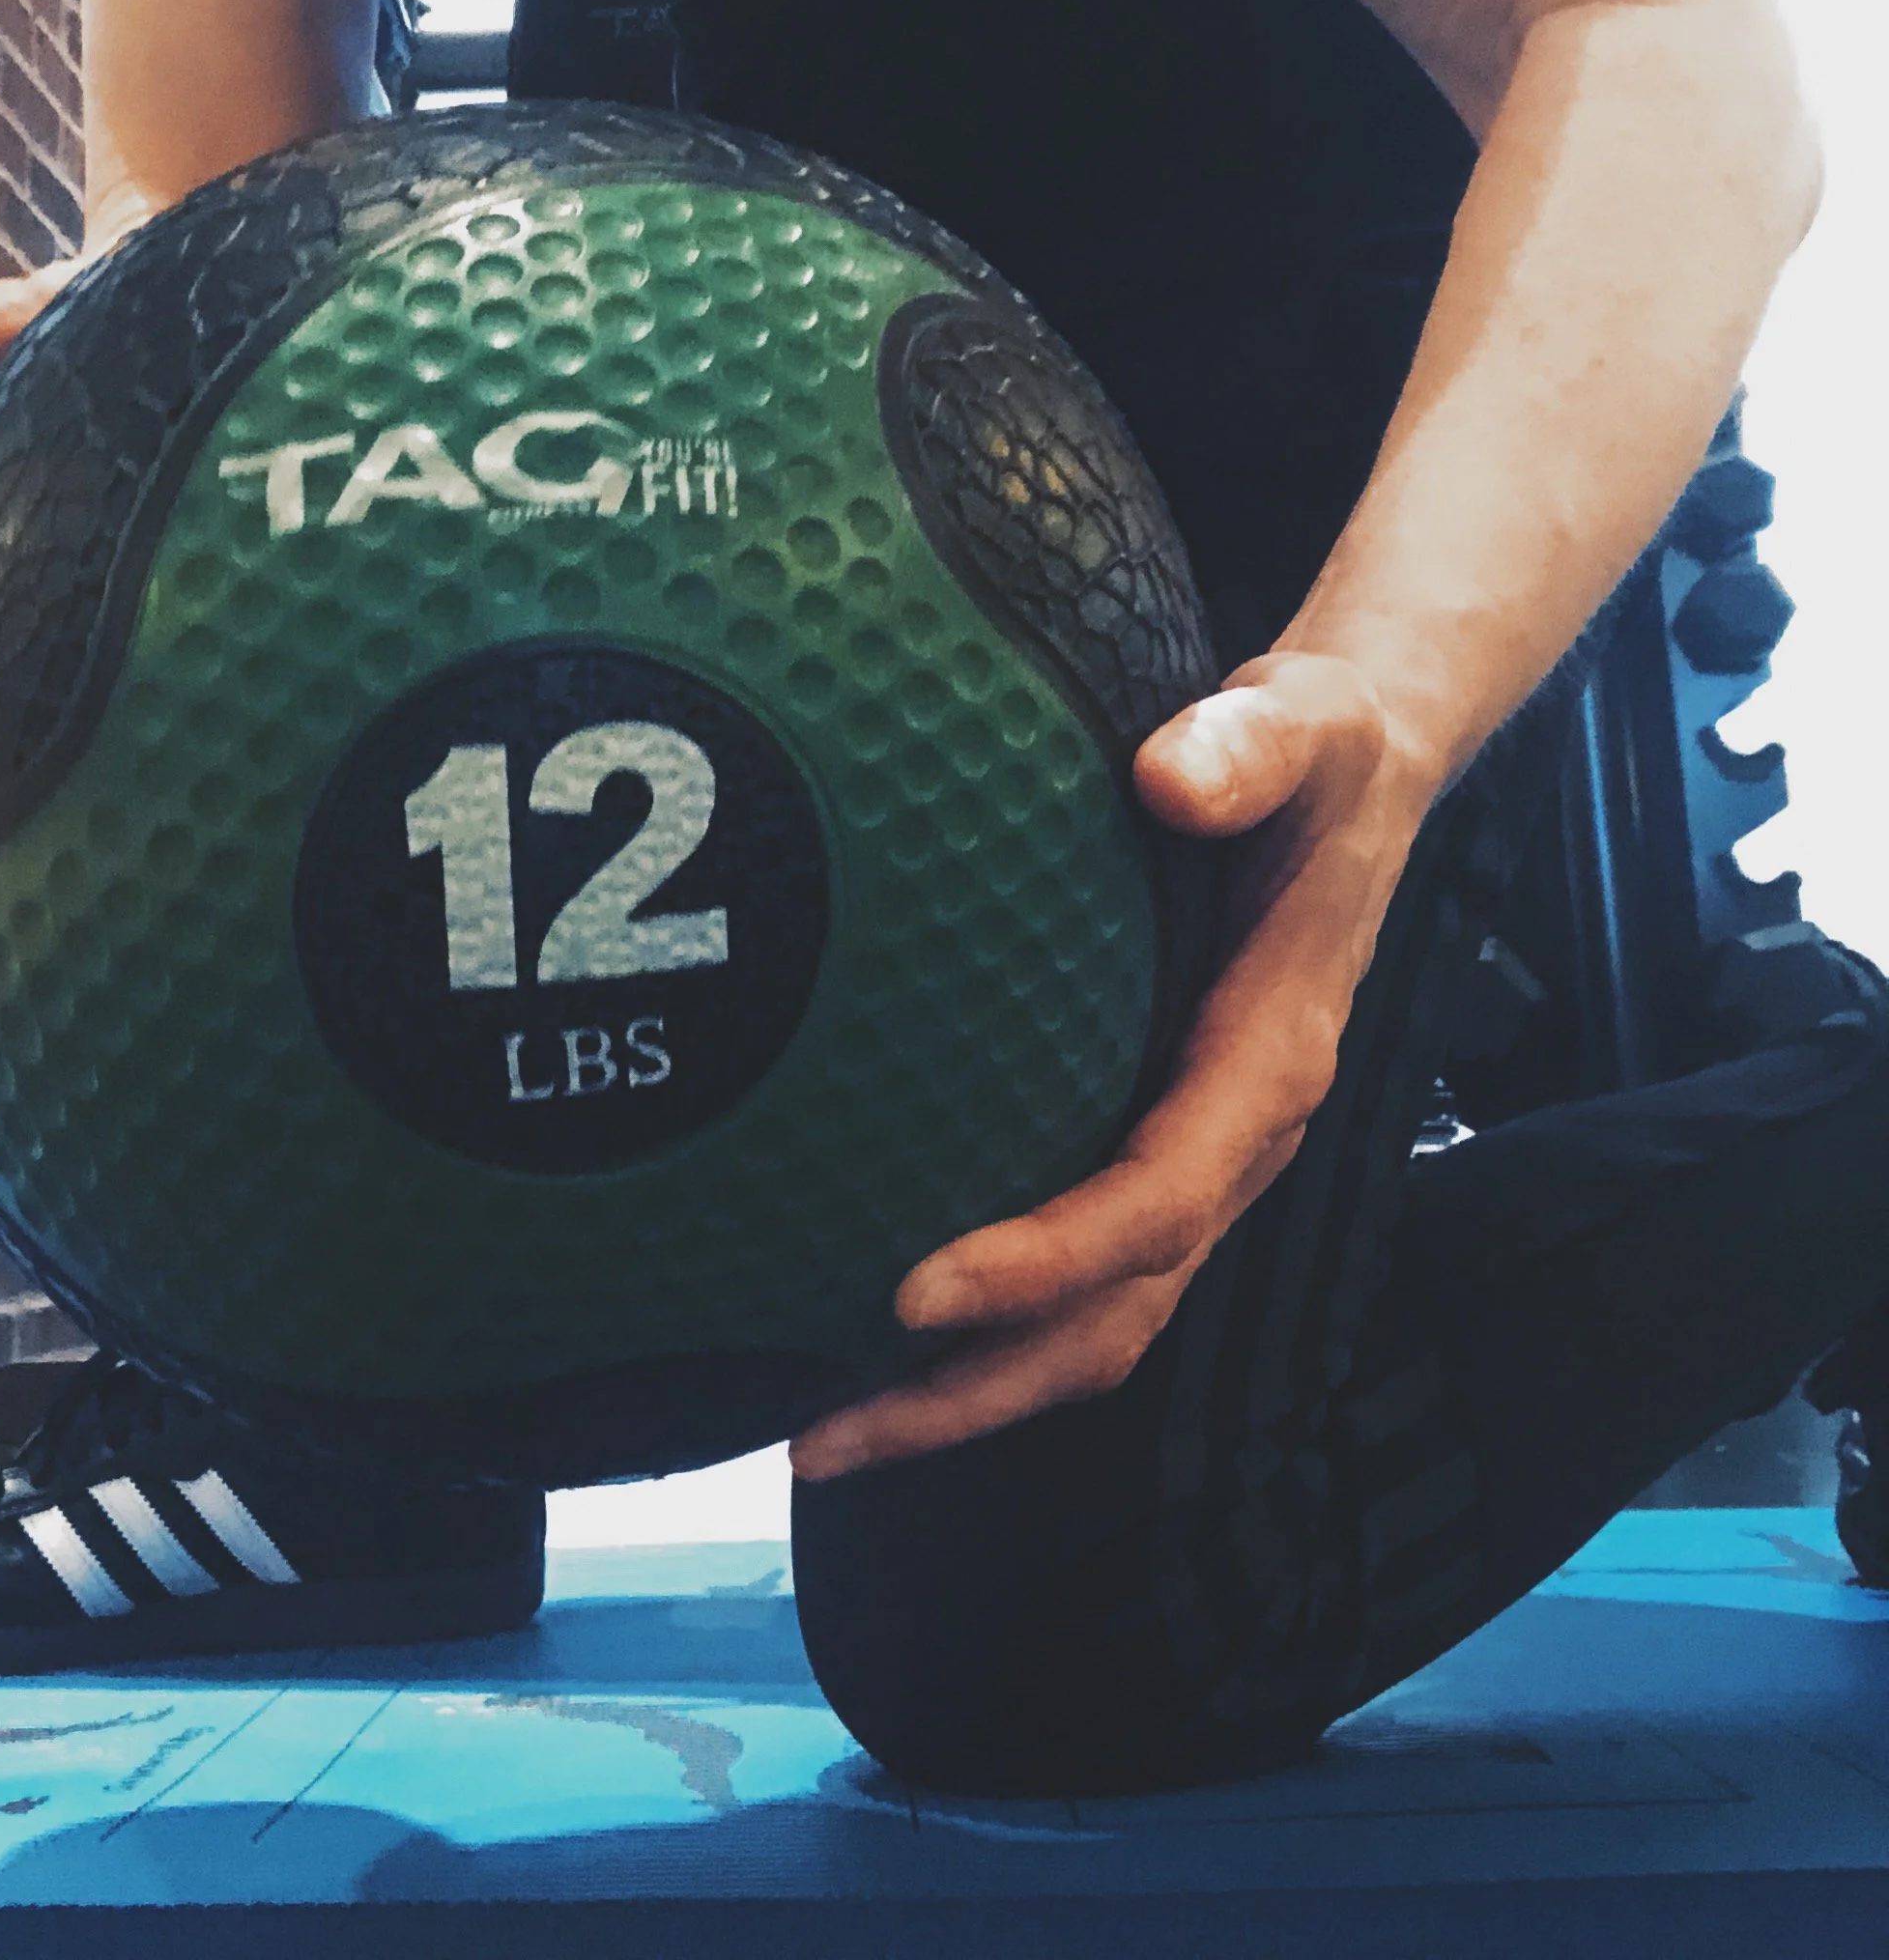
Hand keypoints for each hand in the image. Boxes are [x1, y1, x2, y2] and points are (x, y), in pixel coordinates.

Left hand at [787, 652, 1437, 1481]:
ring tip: (812, 1431)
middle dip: (973, 1392)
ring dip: (962, 1392)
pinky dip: (977, 1327)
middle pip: (1110, 1316)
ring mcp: (1192, 1156)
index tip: (912, 1294)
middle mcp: (1233, 1139)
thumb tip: (1169, 778)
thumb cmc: (1318, 753)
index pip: (1153, 1200)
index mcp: (1269, 1063)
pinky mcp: (1147, 1142)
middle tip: (818, 1436)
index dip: (1042, 1263)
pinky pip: (1067, 1268)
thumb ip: (1247, 747)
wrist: (1351, 775)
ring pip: (1087, 1322)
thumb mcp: (1303, 725)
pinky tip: (852, 1323)